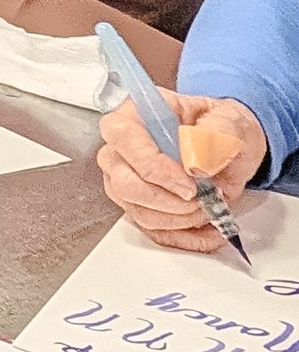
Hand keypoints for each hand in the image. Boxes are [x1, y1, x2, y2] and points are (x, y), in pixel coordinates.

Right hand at [97, 90, 269, 252]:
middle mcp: (123, 148)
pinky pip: (154, 231)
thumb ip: (214, 133)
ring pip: (139, 211)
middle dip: (169, 200)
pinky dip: (185, 236)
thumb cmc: (221, 127)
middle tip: (201, 197)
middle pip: (124, 183)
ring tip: (209, 206)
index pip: (124, 138)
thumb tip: (195, 162)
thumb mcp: (228, 120)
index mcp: (137, 114)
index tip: (188, 182)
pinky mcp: (139, 206)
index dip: (153, 166)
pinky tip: (208, 230)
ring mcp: (126, 179)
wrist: (230, 146)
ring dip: (180, 218)